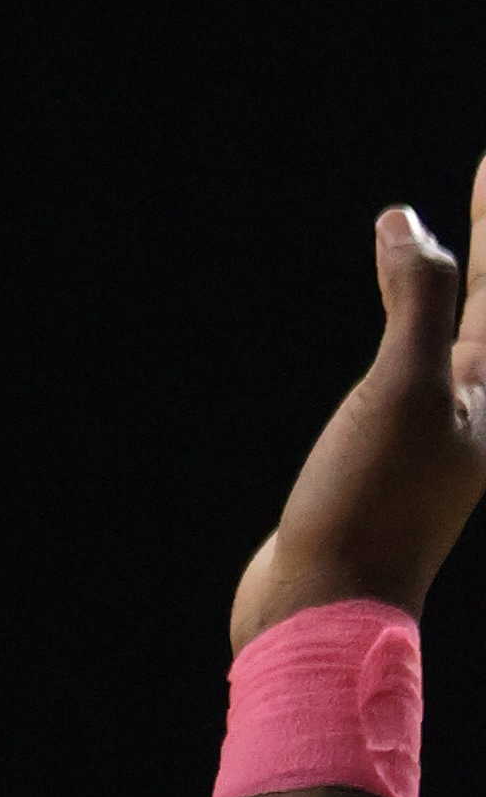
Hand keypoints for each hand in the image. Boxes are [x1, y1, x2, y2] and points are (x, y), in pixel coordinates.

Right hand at [231, 194, 485, 643]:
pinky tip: (396, 330)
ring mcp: (433, 439)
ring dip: (456, 288)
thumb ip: (419, 302)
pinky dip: (412, 327)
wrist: (326, 605)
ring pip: (455, 340)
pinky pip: (415, 369)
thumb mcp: (405, 390)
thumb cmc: (372, 503)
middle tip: (483, 191)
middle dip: (483, 254)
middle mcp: (473, 414)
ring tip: (446, 250)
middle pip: (485, 313)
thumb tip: (411, 223)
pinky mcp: (390, 459)